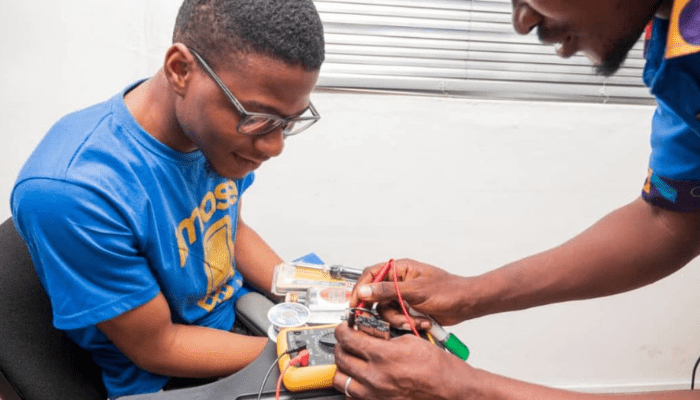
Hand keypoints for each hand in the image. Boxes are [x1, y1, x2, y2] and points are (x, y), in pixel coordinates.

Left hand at [333, 322, 472, 399]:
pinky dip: (352, 388)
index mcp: (383, 356)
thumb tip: (368, 333)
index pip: (348, 339)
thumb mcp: (410, 341)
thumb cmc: (438, 368)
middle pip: (341, 359)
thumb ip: (384, 337)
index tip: (344, 328)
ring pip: (341, 381)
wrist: (451, 390)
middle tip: (346, 342)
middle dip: (341, 346)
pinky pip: (353, 397)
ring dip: (343, 368)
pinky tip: (360, 380)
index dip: (342, 330)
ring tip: (351, 361)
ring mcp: (376, 395)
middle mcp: (375, 377)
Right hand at [352, 258, 469, 326]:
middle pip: (376, 298)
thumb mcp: (416, 290)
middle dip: (387, 311)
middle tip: (394, 316)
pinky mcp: (408, 310)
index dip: (361, 288)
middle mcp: (398, 282)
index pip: (371, 275)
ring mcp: (403, 297)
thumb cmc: (448, 290)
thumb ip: (387, 290)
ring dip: (401, 319)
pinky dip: (408, 323)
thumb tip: (365, 290)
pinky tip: (422, 321)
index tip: (356, 303)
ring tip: (417, 319)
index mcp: (399, 269)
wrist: (466, 304)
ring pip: (386, 312)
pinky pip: (398, 319)